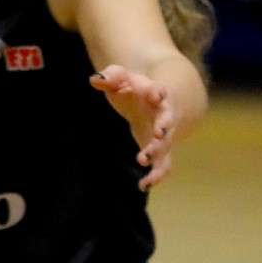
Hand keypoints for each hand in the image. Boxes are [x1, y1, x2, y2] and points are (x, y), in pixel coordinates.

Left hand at [91, 64, 175, 188]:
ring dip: (157, 154)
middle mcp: (164, 115)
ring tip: (142, 160)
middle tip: (157, 134)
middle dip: (163, 128)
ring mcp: (164, 134)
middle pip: (167, 123)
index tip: (156, 95)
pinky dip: (155, 176)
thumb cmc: (133, 88)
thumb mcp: (120, 77)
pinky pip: (162, 166)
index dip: (158, 93)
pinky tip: (142, 186)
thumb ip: (109, 77)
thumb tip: (94, 80)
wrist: (151, 101)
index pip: (160, 91)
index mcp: (155, 93)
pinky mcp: (160, 150)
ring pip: (166, 147)